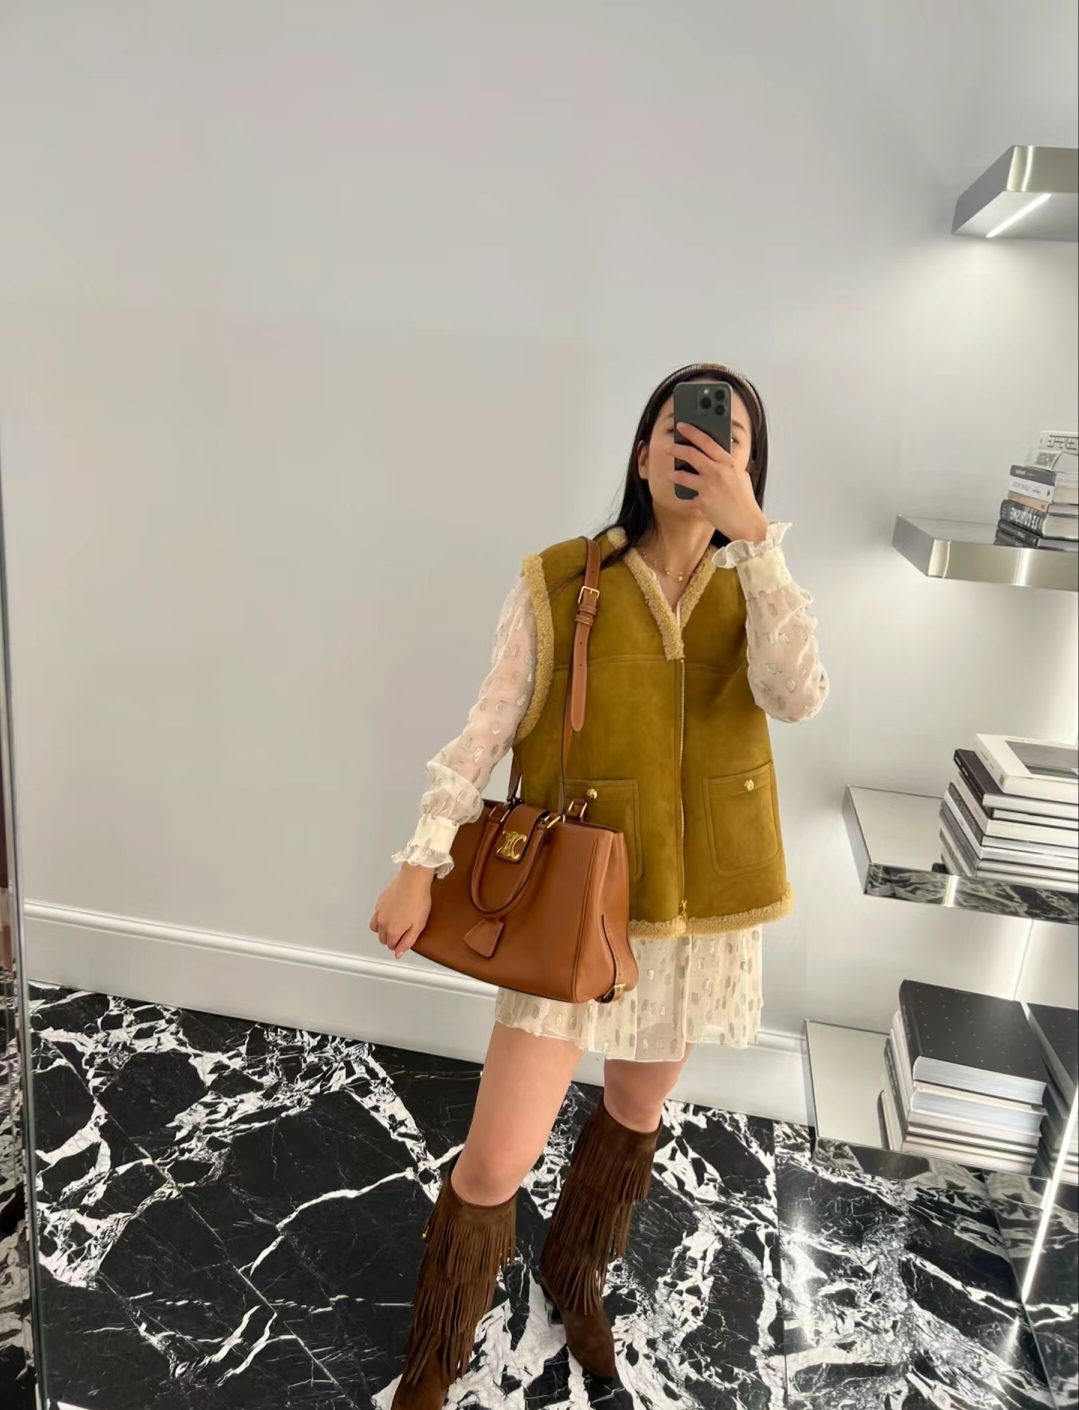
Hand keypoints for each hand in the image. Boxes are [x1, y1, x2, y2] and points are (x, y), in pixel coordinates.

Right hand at [369, 865, 433, 959]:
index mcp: (393, 930)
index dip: (399, 945)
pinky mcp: (379, 902)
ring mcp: (379, 912)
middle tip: (402, 932)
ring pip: (375, 928)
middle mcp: (382, 922)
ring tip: (393, 924)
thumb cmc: (418, 900)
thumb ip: (407, 942)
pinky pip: (375, 915)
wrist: (413, 880)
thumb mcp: (418, 926)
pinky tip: (390, 913)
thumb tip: (398, 954)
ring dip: (382, 929)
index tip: (405, 939)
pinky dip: (380, 918)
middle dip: (391, 938)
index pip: (391, 946)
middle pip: (382, 938)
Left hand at [673, 423, 768, 543]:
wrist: (747, 523)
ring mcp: (708, 487)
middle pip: (691, 454)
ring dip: (675, 474)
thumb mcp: (740, 476)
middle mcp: (717, 472)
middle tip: (668, 447)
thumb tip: (714, 457)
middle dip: (676, 448)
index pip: (707, 441)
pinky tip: (688, 498)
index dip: (692, 432)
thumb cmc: (745, 500)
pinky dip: (688, 497)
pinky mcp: (702, 502)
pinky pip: (689, 496)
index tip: (681, 426)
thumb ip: (727, 465)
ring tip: (671, 474)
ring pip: (683, 475)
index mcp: (728, 463)